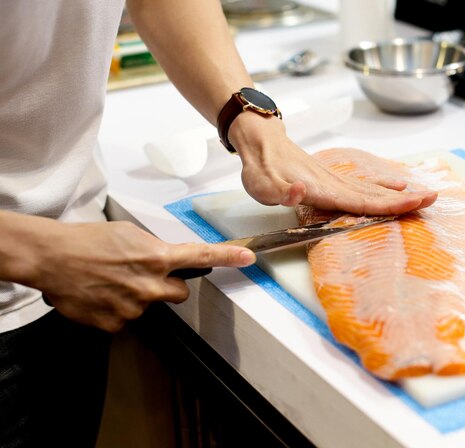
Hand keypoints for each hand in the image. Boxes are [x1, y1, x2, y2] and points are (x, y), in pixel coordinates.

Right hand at [29, 220, 254, 331]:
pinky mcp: (116, 323)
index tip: (248, 257)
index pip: (200, 256)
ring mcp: (134, 307)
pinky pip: (127, 318)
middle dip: (168, 285)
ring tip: (111, 281)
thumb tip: (166, 259)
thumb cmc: (87, 241)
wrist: (52, 258)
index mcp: (156, 257)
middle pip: (178, 292)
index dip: (227, 256)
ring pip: (149, 305)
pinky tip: (102, 294)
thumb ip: (155, 249)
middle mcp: (149, 285)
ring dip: (138, 296)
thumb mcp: (129, 234)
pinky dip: (117, 309)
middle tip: (143, 274)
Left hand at [230, 113, 436, 214]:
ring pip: (372, 189)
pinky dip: (383, 187)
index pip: (361, 201)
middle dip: (405, 199)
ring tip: (424, 196)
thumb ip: (282, 192)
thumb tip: (301, 191)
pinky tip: (396, 186)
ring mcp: (336, 179)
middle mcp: (335, 183)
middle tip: (433, 199)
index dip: (388, 205)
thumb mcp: (262, 185)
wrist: (262, 142)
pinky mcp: (333, 178)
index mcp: (322, 189)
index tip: (413, 204)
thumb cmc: (261, 168)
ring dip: (399, 194)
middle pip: (374, 195)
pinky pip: (364, 184)